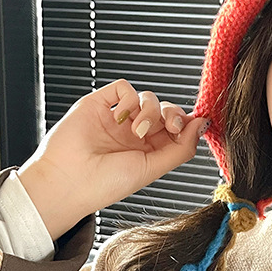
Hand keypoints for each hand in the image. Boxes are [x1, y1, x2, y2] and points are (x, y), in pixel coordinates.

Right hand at [17, 79, 207, 239]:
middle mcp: (135, 134)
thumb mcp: (153, 169)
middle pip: (166, 110)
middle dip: (173, 114)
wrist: (68, 180)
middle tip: (170, 125)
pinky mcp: (98, 104)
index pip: (178, 129)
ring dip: (151, 110)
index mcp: (151, 151)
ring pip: (148, 98)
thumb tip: (203, 124)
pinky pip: (123, 88)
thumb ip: (182, 148)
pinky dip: (129, 99)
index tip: (193, 125)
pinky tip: (121, 117)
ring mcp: (117, 119)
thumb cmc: (106, 183)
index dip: (187, 124)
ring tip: (137, 130)